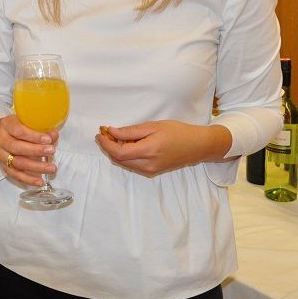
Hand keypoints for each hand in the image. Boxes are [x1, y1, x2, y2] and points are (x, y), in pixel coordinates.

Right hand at [0, 114, 58, 186]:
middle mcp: (1, 139)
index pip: (18, 130)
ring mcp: (1, 154)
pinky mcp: (3, 166)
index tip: (48, 139)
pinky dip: (28, 179)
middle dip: (36, 151)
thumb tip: (53, 135)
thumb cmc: (17, 126)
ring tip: (51, 168)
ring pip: (17, 162)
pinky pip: (15, 174)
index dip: (34, 136)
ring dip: (36, 167)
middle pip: (16, 147)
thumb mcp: (26, 121)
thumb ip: (41, 128)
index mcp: (7, 124)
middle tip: (51, 151)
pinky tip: (39, 181)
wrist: (0, 133)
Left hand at [94, 121, 231, 176]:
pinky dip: (125, 156)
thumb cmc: (178, 132)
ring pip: (125, 164)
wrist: (197, 146)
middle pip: (119, 160)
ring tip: (114, 138)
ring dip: (115, 153)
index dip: (106, 144)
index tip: (100, 134)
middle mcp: (148, 165)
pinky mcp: (153, 172)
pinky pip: (132, 166)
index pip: (118, 152)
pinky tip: (126, 145)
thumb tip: (112, 132)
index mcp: (148, 151)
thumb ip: (131, 131)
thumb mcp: (153, 126)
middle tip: (104, 134)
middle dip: (108, 148)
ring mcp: (150, 170)